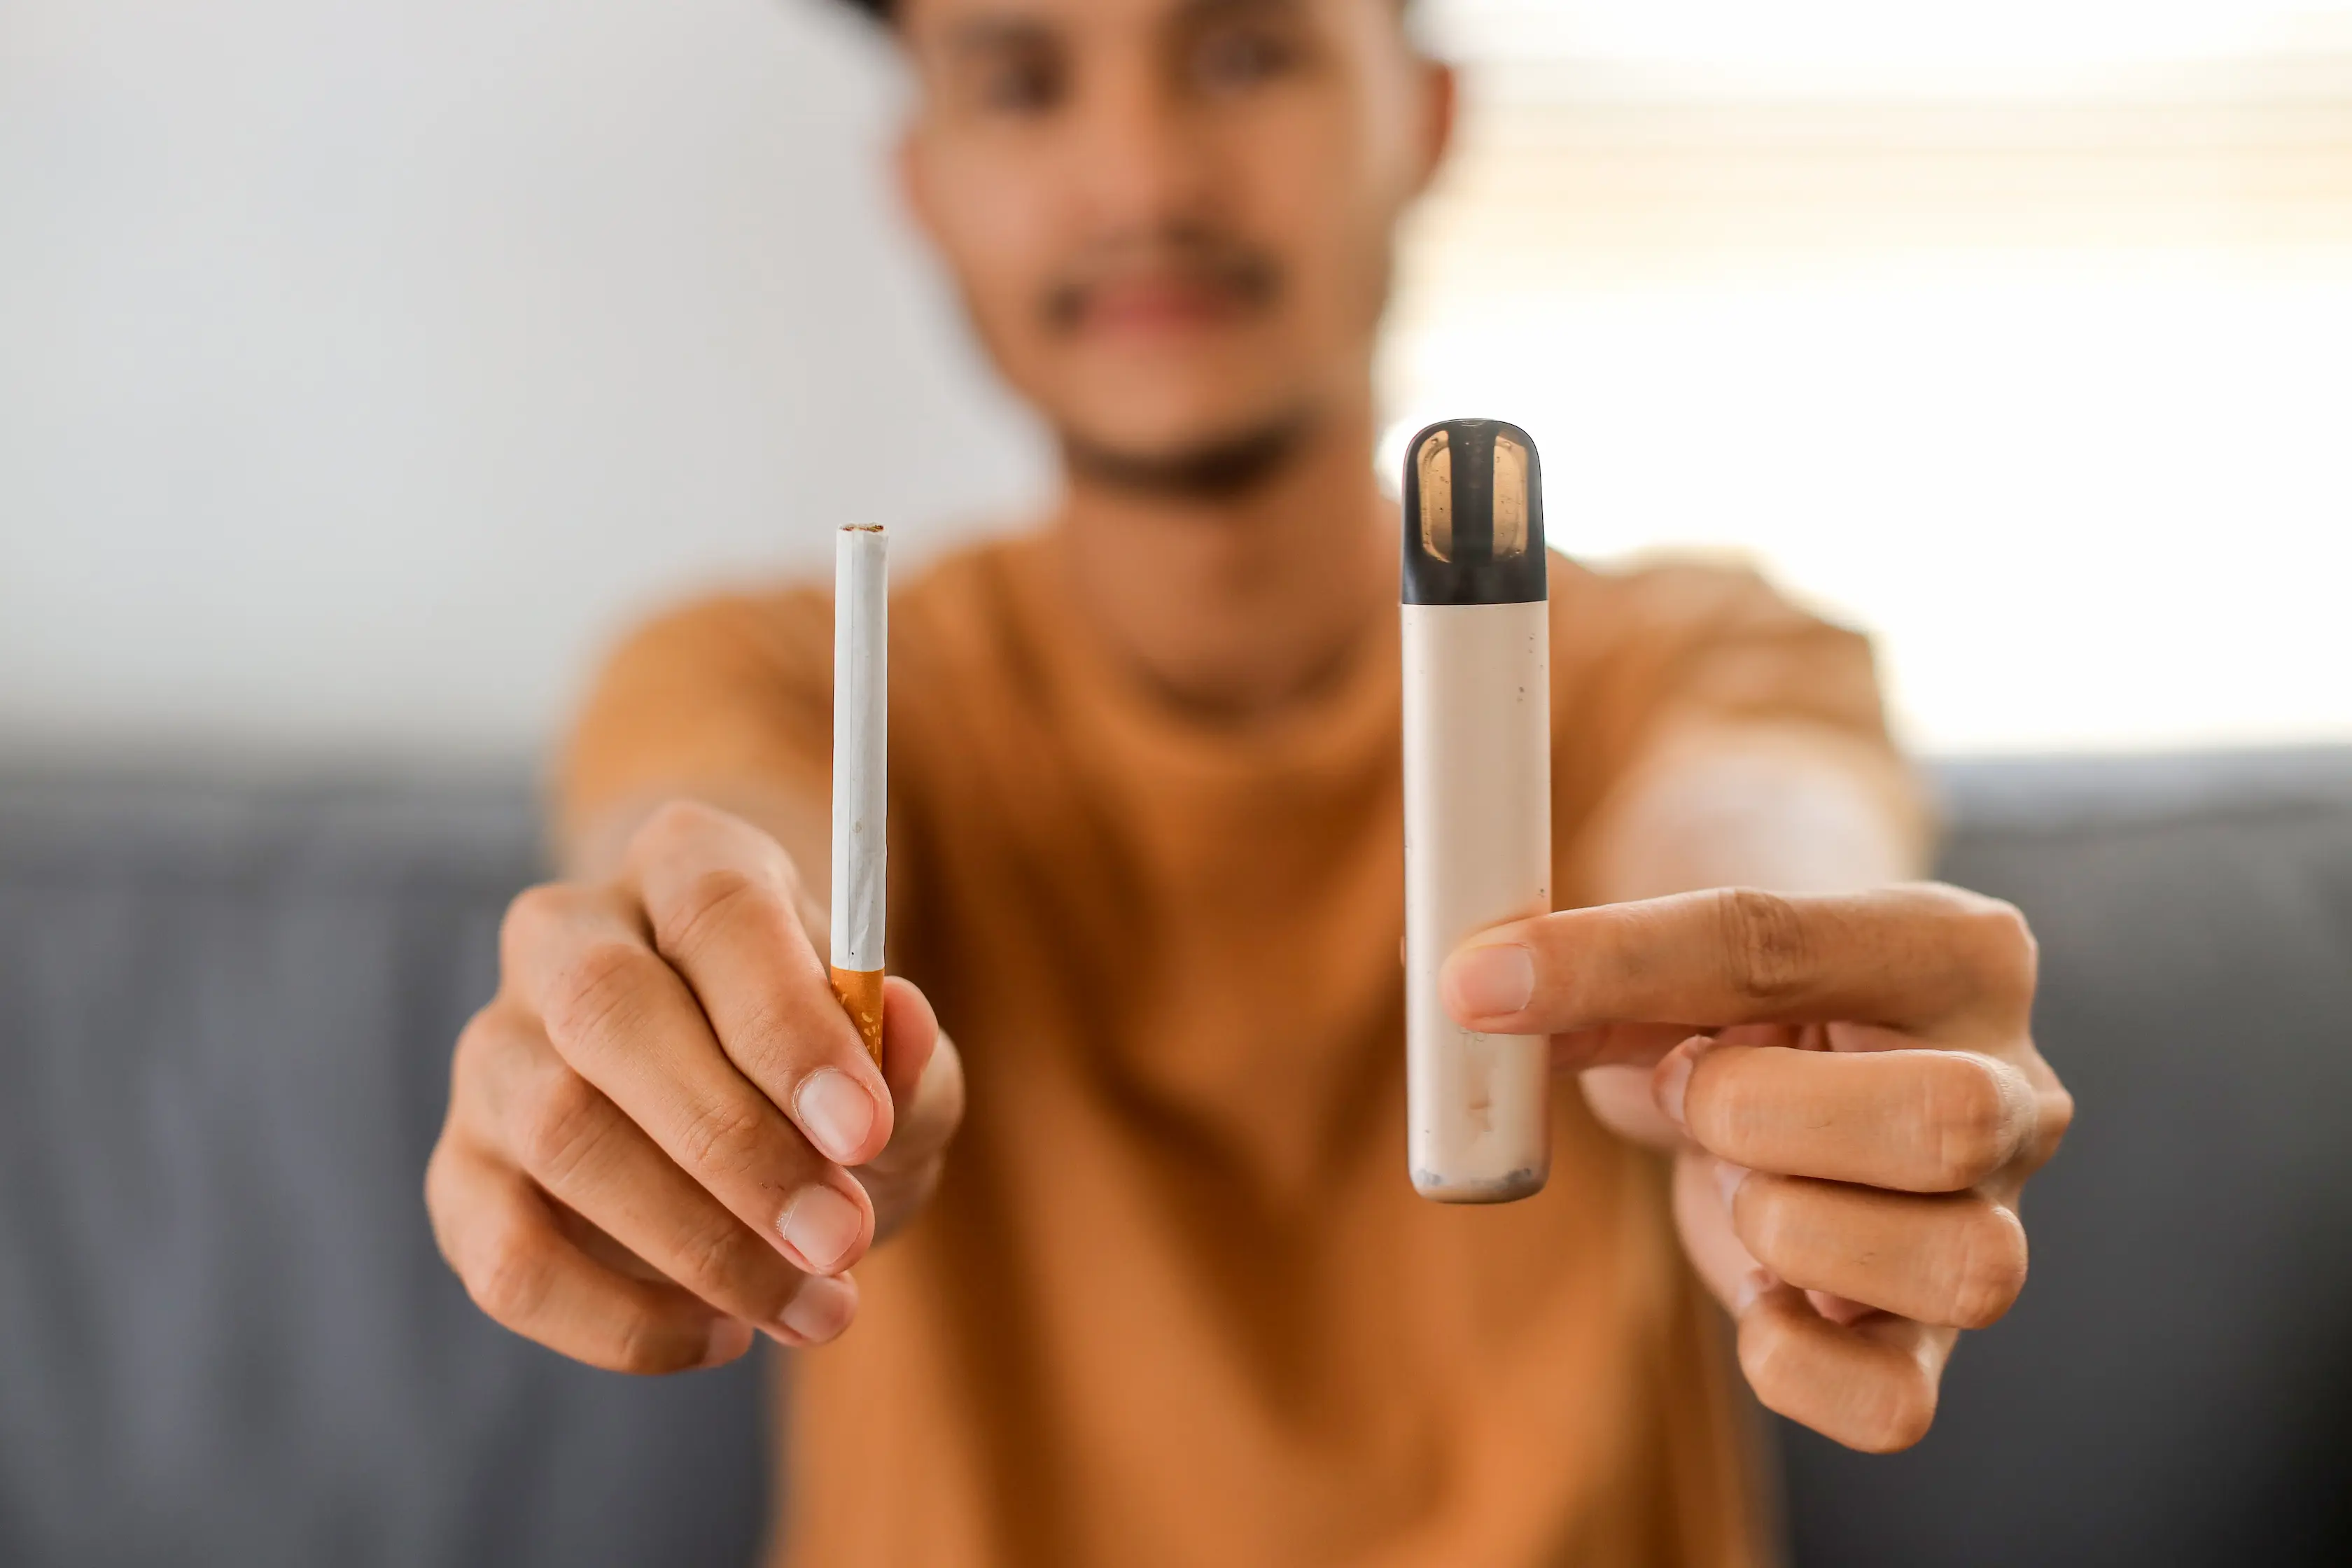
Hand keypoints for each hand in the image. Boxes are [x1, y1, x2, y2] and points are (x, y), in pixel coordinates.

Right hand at [426, 800, 963, 1372]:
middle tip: (842, 1239)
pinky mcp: (460, 1172)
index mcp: (685, 863)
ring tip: (815, 1303)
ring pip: (558, 1130)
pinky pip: (507, 1256)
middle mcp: (564, 935)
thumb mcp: (890, 1061)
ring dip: (698, 1242)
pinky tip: (720, 1331)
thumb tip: (904, 1026)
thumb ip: (906, 1053)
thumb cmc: (821, 1077)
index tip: (864, 1131)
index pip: (716, 912)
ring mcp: (493, 1050)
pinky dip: (622, 1317)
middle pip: (607, 1008)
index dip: (787, 1022)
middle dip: (735, 1143)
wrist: (741, 1122)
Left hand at [1442, 884, 2070, 1450]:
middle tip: (1691, 1090)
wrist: (1798, 1058)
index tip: (1476, 984)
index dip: (1611, 964)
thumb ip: (1589, 978)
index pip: (1781, 943)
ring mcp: (1998, 1223)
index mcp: (1959, 948)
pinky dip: (1793, 1363)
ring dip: (1794, 1229)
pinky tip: (1756, 1292)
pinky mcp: (1934, 1340)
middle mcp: (2017, 1088)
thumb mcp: (1674, 964)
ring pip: (1962, 1267)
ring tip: (1743, 1185)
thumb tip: (1470, 996)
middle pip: (1942, 1120)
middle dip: (1761, 1114)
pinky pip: (1895, 1405)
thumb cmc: (1740, 1002)